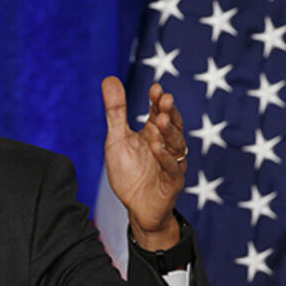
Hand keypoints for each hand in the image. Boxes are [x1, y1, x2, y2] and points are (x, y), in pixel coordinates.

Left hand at [101, 76, 186, 249]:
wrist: (136, 207)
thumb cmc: (129, 172)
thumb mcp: (117, 139)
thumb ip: (116, 112)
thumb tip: (110, 78)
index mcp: (154, 133)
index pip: (159, 112)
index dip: (158, 101)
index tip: (156, 88)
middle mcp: (166, 145)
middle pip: (172, 125)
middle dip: (168, 113)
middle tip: (165, 99)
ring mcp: (172, 163)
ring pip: (175, 145)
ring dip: (168, 132)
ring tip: (160, 120)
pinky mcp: (172, 182)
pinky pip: (172, 168)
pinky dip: (165, 158)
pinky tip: (157, 148)